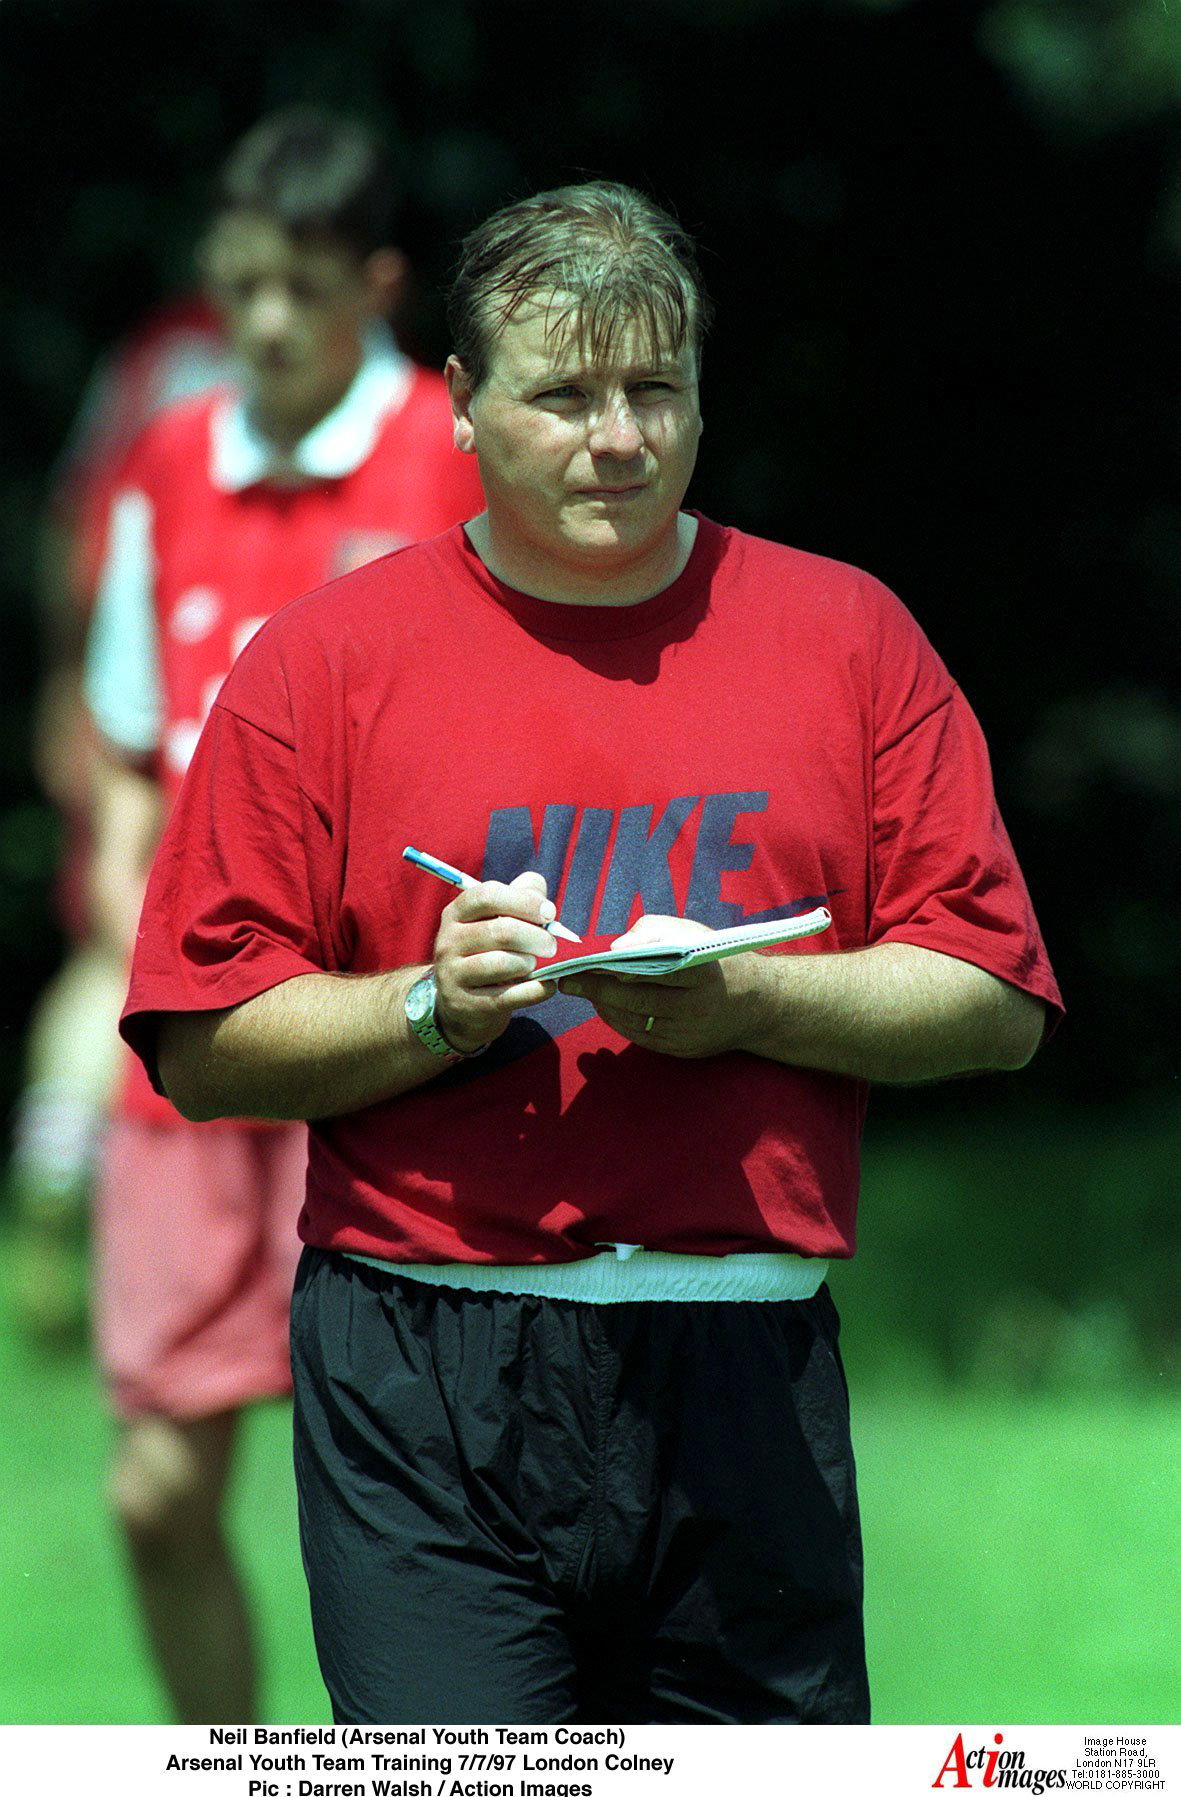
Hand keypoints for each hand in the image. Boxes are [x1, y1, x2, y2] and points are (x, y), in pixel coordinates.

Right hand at [431, 871, 559, 1053]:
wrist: (461, 1003)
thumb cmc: (487, 951)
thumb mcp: (496, 920)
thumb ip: (520, 896)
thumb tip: (538, 888)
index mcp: (456, 913)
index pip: (488, 896)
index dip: (524, 901)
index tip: (549, 913)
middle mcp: (449, 941)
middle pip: (500, 930)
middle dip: (536, 936)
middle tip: (551, 945)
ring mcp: (453, 974)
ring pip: (501, 963)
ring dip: (528, 963)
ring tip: (533, 964)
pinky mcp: (465, 1004)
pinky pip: (508, 997)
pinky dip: (535, 991)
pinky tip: (546, 987)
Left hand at [559, 915, 772, 1058]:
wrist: (758, 1004)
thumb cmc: (717, 959)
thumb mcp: (694, 934)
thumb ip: (653, 932)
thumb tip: (615, 949)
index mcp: (702, 971)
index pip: (651, 969)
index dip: (615, 969)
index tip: (587, 963)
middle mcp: (697, 1006)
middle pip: (636, 1000)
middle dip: (597, 990)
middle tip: (568, 981)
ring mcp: (690, 1033)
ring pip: (635, 1022)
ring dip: (603, 1007)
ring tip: (582, 991)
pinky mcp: (684, 1050)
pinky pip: (642, 1038)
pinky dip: (619, 1022)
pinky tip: (605, 1008)